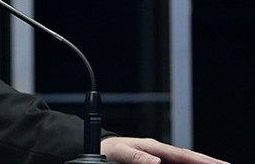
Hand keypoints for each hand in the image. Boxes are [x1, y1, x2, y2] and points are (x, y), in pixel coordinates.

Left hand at [101, 136, 228, 163]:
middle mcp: (159, 152)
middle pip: (188, 157)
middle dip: (207, 161)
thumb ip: (137, 157)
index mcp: (153, 146)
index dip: (200, 159)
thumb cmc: (109, 149)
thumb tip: (156, 161)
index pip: (182, 154)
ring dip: (199, 163)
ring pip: (184, 162)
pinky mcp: (156, 162)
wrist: (101, 148)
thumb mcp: (120, 153)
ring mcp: (159, 158)